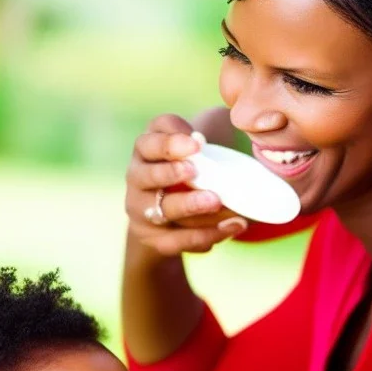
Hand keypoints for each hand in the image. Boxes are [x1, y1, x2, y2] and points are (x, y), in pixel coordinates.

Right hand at [126, 114, 247, 256]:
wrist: (172, 215)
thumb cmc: (191, 165)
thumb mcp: (194, 141)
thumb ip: (202, 129)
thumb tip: (213, 135)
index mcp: (145, 151)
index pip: (148, 144)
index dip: (169, 143)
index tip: (196, 143)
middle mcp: (137, 180)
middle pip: (147, 177)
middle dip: (170, 174)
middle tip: (195, 171)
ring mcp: (143, 212)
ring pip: (165, 211)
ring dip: (191, 207)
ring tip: (218, 202)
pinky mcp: (156, 240)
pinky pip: (179, 241)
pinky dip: (206, 235)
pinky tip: (233, 226)